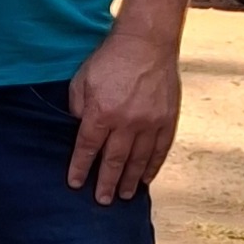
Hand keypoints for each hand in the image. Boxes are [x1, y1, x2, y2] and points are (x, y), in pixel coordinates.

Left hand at [65, 27, 180, 203]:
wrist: (146, 42)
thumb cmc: (110, 59)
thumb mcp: (82, 80)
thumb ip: (78, 107)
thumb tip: (79, 128)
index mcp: (101, 113)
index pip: (87, 149)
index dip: (80, 168)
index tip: (76, 184)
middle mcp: (126, 122)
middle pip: (113, 161)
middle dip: (105, 183)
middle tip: (102, 200)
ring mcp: (150, 123)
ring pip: (138, 160)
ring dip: (129, 180)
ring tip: (124, 195)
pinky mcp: (167, 119)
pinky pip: (159, 150)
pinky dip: (152, 166)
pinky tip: (146, 178)